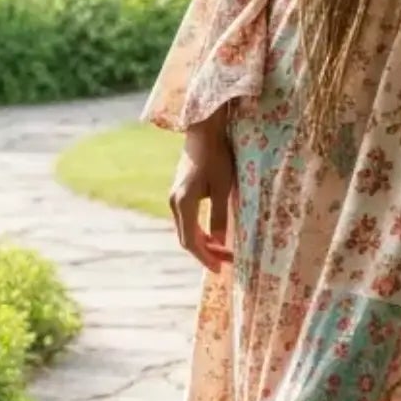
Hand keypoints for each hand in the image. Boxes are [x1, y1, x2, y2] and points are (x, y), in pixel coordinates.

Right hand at [168, 110, 236, 272]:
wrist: (204, 131)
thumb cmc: (217, 156)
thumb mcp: (223, 187)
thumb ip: (220, 216)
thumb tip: (221, 243)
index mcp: (184, 203)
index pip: (191, 241)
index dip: (205, 258)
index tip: (220, 269)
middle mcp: (174, 202)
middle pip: (187, 238)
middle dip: (206, 253)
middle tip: (226, 263)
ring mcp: (174, 197)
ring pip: (186, 230)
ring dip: (204, 242)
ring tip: (224, 251)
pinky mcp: (179, 192)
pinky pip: (187, 220)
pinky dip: (200, 231)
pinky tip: (215, 233)